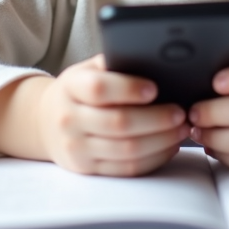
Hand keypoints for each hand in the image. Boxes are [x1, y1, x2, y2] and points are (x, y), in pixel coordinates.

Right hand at [37, 55, 190, 175]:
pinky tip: (170, 146)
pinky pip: (127, 169)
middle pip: (118, 123)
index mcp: (71, 87)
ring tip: (182, 129)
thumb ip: (115, 63)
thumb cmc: (79, 89)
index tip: (155, 88)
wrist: (45, 121)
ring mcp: (77, 148)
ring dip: (161, 141)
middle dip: (156, 119)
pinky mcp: (88, 170)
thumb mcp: (88, 69)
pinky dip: (154, 158)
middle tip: (181, 112)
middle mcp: (69, 119)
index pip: (98, 89)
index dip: (128, 89)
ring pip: (127, 150)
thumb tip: (157, 58)